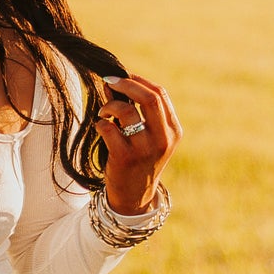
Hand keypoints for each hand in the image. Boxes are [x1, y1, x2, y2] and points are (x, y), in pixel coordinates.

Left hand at [97, 74, 180, 214]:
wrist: (134, 197)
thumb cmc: (139, 160)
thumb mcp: (146, 136)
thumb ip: (135, 110)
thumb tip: (112, 84)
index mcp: (173, 130)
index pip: (160, 94)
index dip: (139, 81)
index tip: (123, 76)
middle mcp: (163, 139)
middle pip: (149, 98)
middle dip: (126, 84)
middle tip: (109, 80)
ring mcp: (145, 149)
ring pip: (127, 111)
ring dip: (110, 106)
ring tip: (104, 112)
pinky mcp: (125, 157)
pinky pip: (109, 128)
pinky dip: (100, 123)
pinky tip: (101, 127)